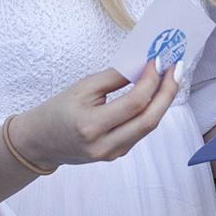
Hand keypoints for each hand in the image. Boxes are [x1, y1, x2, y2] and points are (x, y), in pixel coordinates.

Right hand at [8, 60, 182, 169]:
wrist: (40, 142)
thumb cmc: (57, 111)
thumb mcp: (82, 88)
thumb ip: (115, 77)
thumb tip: (143, 65)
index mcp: (92, 126)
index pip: (134, 103)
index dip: (151, 81)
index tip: (157, 62)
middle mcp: (105, 145)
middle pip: (149, 120)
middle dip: (167, 93)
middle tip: (175, 70)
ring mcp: (112, 153)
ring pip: (148, 127)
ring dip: (162, 102)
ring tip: (169, 79)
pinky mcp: (117, 154)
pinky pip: (140, 132)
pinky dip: (150, 112)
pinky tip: (154, 95)